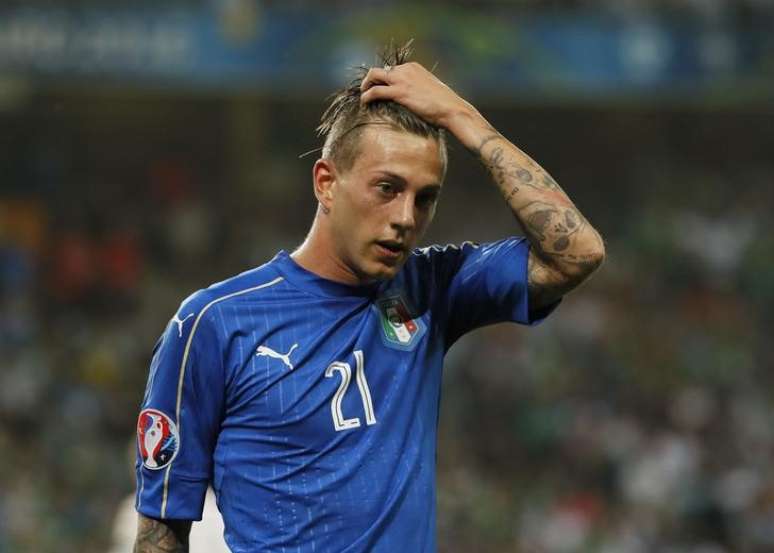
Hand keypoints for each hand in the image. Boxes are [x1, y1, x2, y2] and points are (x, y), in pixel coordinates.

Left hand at [360, 62, 475, 131]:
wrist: (452, 110)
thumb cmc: (444, 105)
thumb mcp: (429, 90)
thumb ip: (417, 89)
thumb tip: (410, 100)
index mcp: (413, 67)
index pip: (390, 69)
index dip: (382, 80)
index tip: (378, 89)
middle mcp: (406, 69)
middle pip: (379, 70)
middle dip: (369, 80)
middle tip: (366, 92)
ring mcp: (402, 79)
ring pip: (373, 76)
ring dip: (365, 86)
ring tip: (363, 97)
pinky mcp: (400, 92)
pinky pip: (376, 91)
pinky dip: (367, 97)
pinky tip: (365, 103)